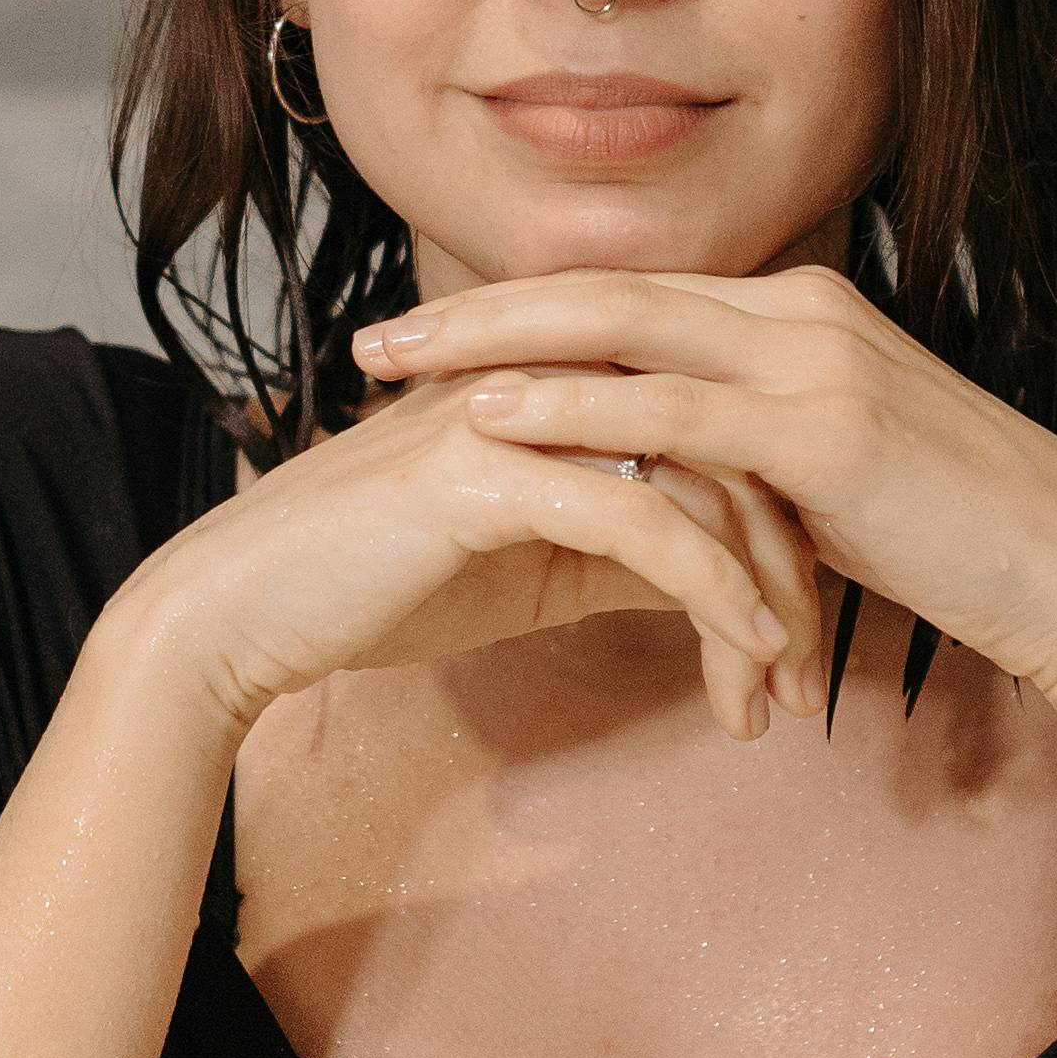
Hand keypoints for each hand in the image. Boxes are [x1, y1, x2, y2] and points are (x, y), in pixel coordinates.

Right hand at [116, 368, 829, 750]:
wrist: (245, 609)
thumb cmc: (382, 583)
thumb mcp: (538, 567)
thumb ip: (628, 551)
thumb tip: (722, 580)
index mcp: (564, 377)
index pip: (715, 421)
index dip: (780, 515)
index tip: (809, 618)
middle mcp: (551, 371)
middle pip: (728, 440)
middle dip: (791, 558)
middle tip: (811, 669)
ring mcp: (521, 411)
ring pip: (700, 480)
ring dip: (762, 591)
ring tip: (785, 685)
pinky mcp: (492, 472)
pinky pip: (641, 525)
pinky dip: (712, 593)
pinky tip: (747, 658)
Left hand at [353, 264, 1056, 728]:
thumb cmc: (959, 544)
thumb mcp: (837, 480)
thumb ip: (755, 458)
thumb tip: (677, 483)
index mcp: (803, 312)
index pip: (634, 294)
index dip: (524, 310)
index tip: (429, 336)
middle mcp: (803, 310)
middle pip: (606, 288)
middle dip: (478, 309)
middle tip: (370, 334)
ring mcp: (815, 360)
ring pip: (622, 327)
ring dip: (494, 343)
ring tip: (393, 365)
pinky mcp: (823, 429)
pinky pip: (670, 408)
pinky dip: (572, 405)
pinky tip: (492, 418)